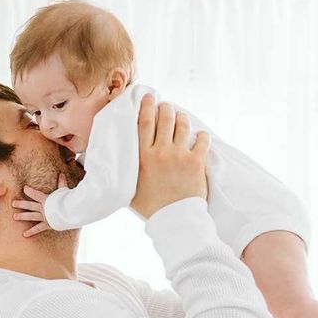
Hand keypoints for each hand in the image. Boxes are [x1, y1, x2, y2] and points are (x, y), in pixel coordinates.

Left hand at [13, 174, 67, 236]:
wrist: (72, 212)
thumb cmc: (68, 201)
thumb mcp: (64, 191)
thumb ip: (61, 183)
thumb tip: (61, 173)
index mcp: (46, 200)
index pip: (36, 194)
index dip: (29, 191)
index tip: (24, 188)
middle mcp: (43, 208)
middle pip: (30, 205)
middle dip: (21, 204)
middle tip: (13, 204)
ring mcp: (44, 217)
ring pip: (31, 216)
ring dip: (22, 216)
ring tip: (14, 217)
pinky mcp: (47, 224)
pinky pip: (38, 229)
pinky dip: (31, 232)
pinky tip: (24, 234)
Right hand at [130, 97, 208, 219]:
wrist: (174, 220)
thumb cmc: (150, 207)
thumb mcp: (130, 187)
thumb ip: (126, 170)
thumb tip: (115, 161)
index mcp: (142, 156)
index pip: (144, 121)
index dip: (147, 105)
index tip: (149, 97)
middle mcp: (161, 152)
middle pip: (165, 117)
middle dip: (166, 107)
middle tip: (166, 107)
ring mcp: (180, 155)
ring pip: (183, 124)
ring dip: (182, 118)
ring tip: (181, 119)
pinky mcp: (196, 162)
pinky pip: (202, 139)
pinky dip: (201, 135)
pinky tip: (199, 136)